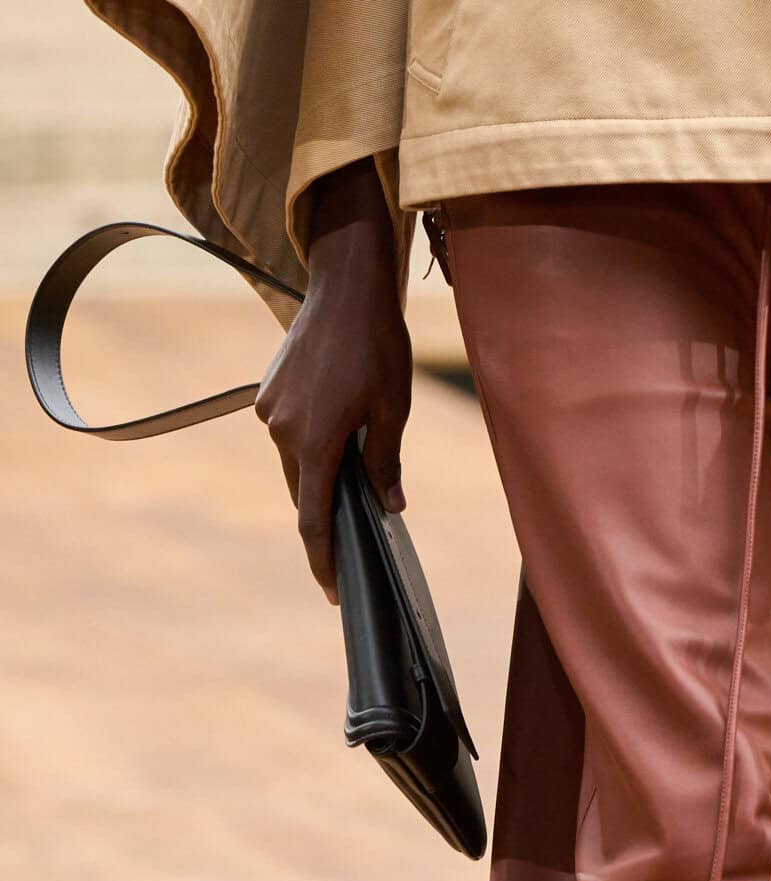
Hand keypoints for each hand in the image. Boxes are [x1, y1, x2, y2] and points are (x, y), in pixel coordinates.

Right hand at [253, 159, 411, 602]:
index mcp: (315, 443)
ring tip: (356, 459)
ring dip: (322, 469)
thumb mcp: (393, 406)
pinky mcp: (267, 391)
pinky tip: (339, 419)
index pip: (314, 521)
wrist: (347, 288)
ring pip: (297, 460)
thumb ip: (385, 461)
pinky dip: (311, 438)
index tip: (334, 592)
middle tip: (358, 531)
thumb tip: (390, 508)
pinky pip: (289, 430)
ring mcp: (270, 411)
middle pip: (305, 492)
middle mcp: (282, 433)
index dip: (323, 561)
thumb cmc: (378, 346)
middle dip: (328, 512)